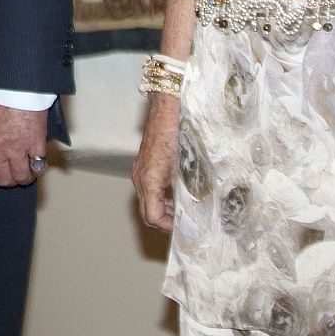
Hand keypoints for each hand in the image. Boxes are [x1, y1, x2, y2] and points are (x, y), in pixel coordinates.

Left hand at [0, 99, 49, 186]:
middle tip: (13, 173)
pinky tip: (38, 164)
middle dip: (9, 179)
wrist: (12, 84)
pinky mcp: (35, 144)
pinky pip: (38, 166)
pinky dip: (39, 168)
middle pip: (4, 179)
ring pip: (22, 177)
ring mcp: (16, 149)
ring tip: (28, 173)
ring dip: (25, 177)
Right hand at [132, 93, 179, 230]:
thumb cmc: (178, 134)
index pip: (152, 216)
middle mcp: (140, 177)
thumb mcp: (186, 166)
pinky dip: (158, 197)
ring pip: (145, 201)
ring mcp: (139, 171)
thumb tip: (195, 208)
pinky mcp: (142, 165)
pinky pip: (147, 189)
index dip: (167, 225)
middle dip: (163, 219)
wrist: (167, 109)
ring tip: (181, 208)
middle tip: (183, 221)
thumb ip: (186, 189)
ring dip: (161, 209)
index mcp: (150, 179)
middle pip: (145, 212)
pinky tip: (174, 192)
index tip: (182, 225)